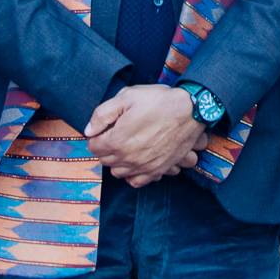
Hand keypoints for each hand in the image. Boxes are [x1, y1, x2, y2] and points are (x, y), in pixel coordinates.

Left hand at [85, 85, 204, 186]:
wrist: (190, 110)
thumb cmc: (158, 101)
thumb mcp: (127, 97)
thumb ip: (102, 114)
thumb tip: (89, 130)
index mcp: (116, 140)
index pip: (93, 146)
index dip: (96, 135)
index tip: (105, 128)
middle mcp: (128, 158)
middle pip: (104, 160)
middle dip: (106, 148)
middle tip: (116, 133)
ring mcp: (143, 167)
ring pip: (118, 172)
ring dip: (118, 161)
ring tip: (126, 146)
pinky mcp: (157, 170)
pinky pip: (136, 181)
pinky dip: (133, 174)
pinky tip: (136, 160)